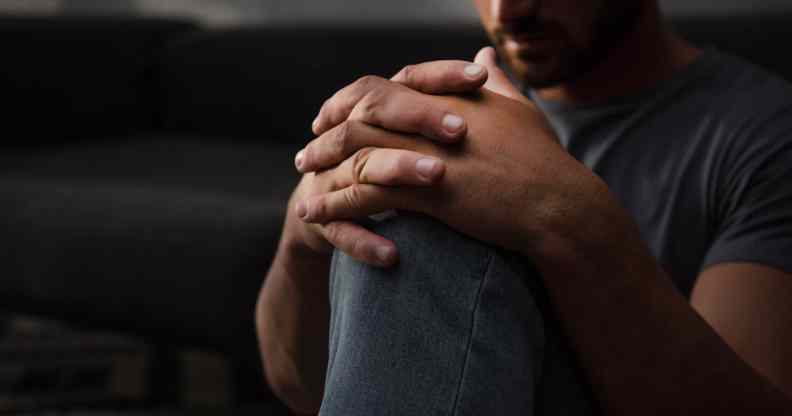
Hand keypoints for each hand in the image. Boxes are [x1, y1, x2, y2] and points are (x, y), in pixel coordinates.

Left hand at [295, 47, 621, 261]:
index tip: (334, 115)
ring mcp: (425, 151)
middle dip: (327, 132)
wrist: (558, 204)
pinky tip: (314, 217)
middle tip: (306, 150)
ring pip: (355, 151)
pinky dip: (333, 204)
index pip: (383, 87)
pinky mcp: (425, 189)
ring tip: (303, 188)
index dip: (352, 100)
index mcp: (445, 96)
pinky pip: (363, 193)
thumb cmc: (543, 162)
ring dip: (323, 168)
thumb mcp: (518, 110)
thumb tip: (485, 57)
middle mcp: (429, 116)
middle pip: (359, 114)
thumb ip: (496, 83)